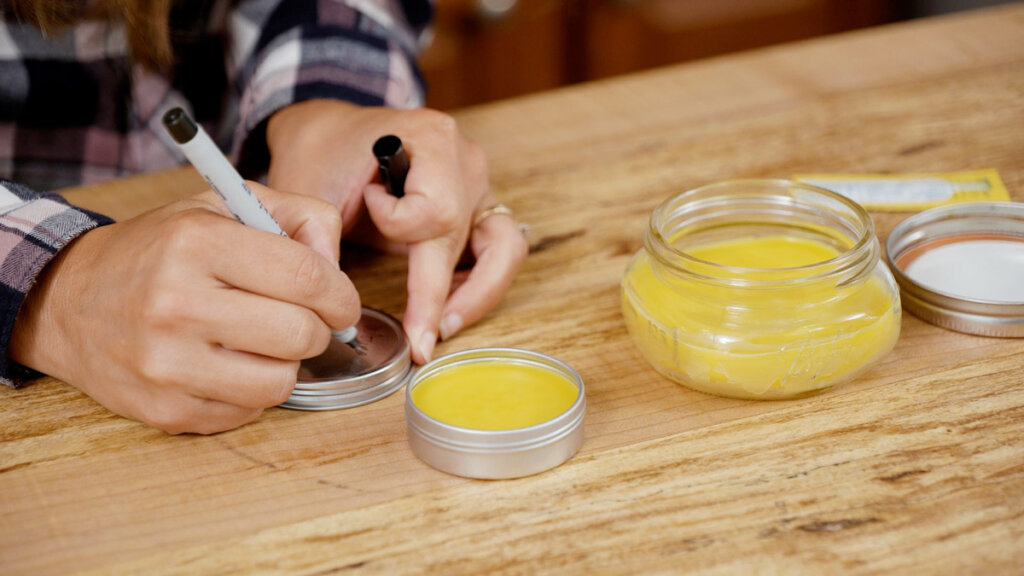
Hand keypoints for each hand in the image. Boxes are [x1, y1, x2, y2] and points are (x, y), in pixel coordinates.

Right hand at [10, 184, 359, 433]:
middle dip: (316, 329)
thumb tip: (338, 271)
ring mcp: (166, 363)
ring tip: (261, 342)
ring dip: (285, 364)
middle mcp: (177, 303)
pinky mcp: (163, 409)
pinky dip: (251, 391)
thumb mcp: (222, 207)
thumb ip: (297, 218)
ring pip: (281, 382)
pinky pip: (248, 412)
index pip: (306, 277)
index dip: (340, 294)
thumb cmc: (159, 251)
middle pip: (301, 334)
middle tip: (299, 320)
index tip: (340, 302)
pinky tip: (228, 365)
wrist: (67, 300)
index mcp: (196, 243)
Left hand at [266, 100, 528, 362]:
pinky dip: (478, 286)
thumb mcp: (309, 190)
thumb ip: (323, 239)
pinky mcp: (479, 209)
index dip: (399, 226)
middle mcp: (467, 161)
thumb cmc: (321, 155)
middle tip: (420, 343)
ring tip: (441, 328)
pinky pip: (499, 253)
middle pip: (474, 238)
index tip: (365, 209)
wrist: (329, 136)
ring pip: (505, 250)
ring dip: (478, 295)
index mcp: (432, 139)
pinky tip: (446, 309)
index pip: (437, 210)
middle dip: (445, 295)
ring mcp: (479, 185)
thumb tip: (338, 300)